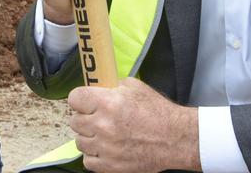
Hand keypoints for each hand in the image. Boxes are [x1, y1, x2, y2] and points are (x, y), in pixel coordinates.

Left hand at [70, 78, 199, 172]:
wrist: (175, 139)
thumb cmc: (158, 112)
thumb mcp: (135, 87)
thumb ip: (112, 86)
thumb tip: (98, 88)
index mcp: (107, 103)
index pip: (74, 98)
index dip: (80, 99)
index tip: (84, 102)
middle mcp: (102, 126)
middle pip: (74, 121)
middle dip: (85, 117)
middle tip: (97, 118)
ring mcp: (105, 148)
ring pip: (79, 142)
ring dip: (89, 137)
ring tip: (103, 134)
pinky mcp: (110, 166)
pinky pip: (88, 161)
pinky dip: (94, 155)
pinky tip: (105, 148)